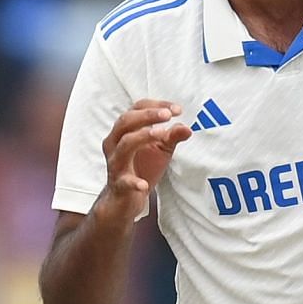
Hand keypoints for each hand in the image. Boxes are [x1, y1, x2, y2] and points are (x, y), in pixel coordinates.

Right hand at [97, 98, 191, 220]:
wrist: (126, 196)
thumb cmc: (142, 167)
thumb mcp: (161, 149)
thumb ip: (172, 137)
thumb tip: (187, 128)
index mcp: (125, 131)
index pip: (136, 109)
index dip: (155, 106)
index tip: (176, 110)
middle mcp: (115, 143)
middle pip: (126, 121)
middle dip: (147, 115)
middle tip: (167, 115)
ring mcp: (116, 162)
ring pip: (124, 145)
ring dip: (142, 137)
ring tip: (161, 134)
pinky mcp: (118, 184)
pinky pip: (124, 181)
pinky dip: (134, 182)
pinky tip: (144, 185)